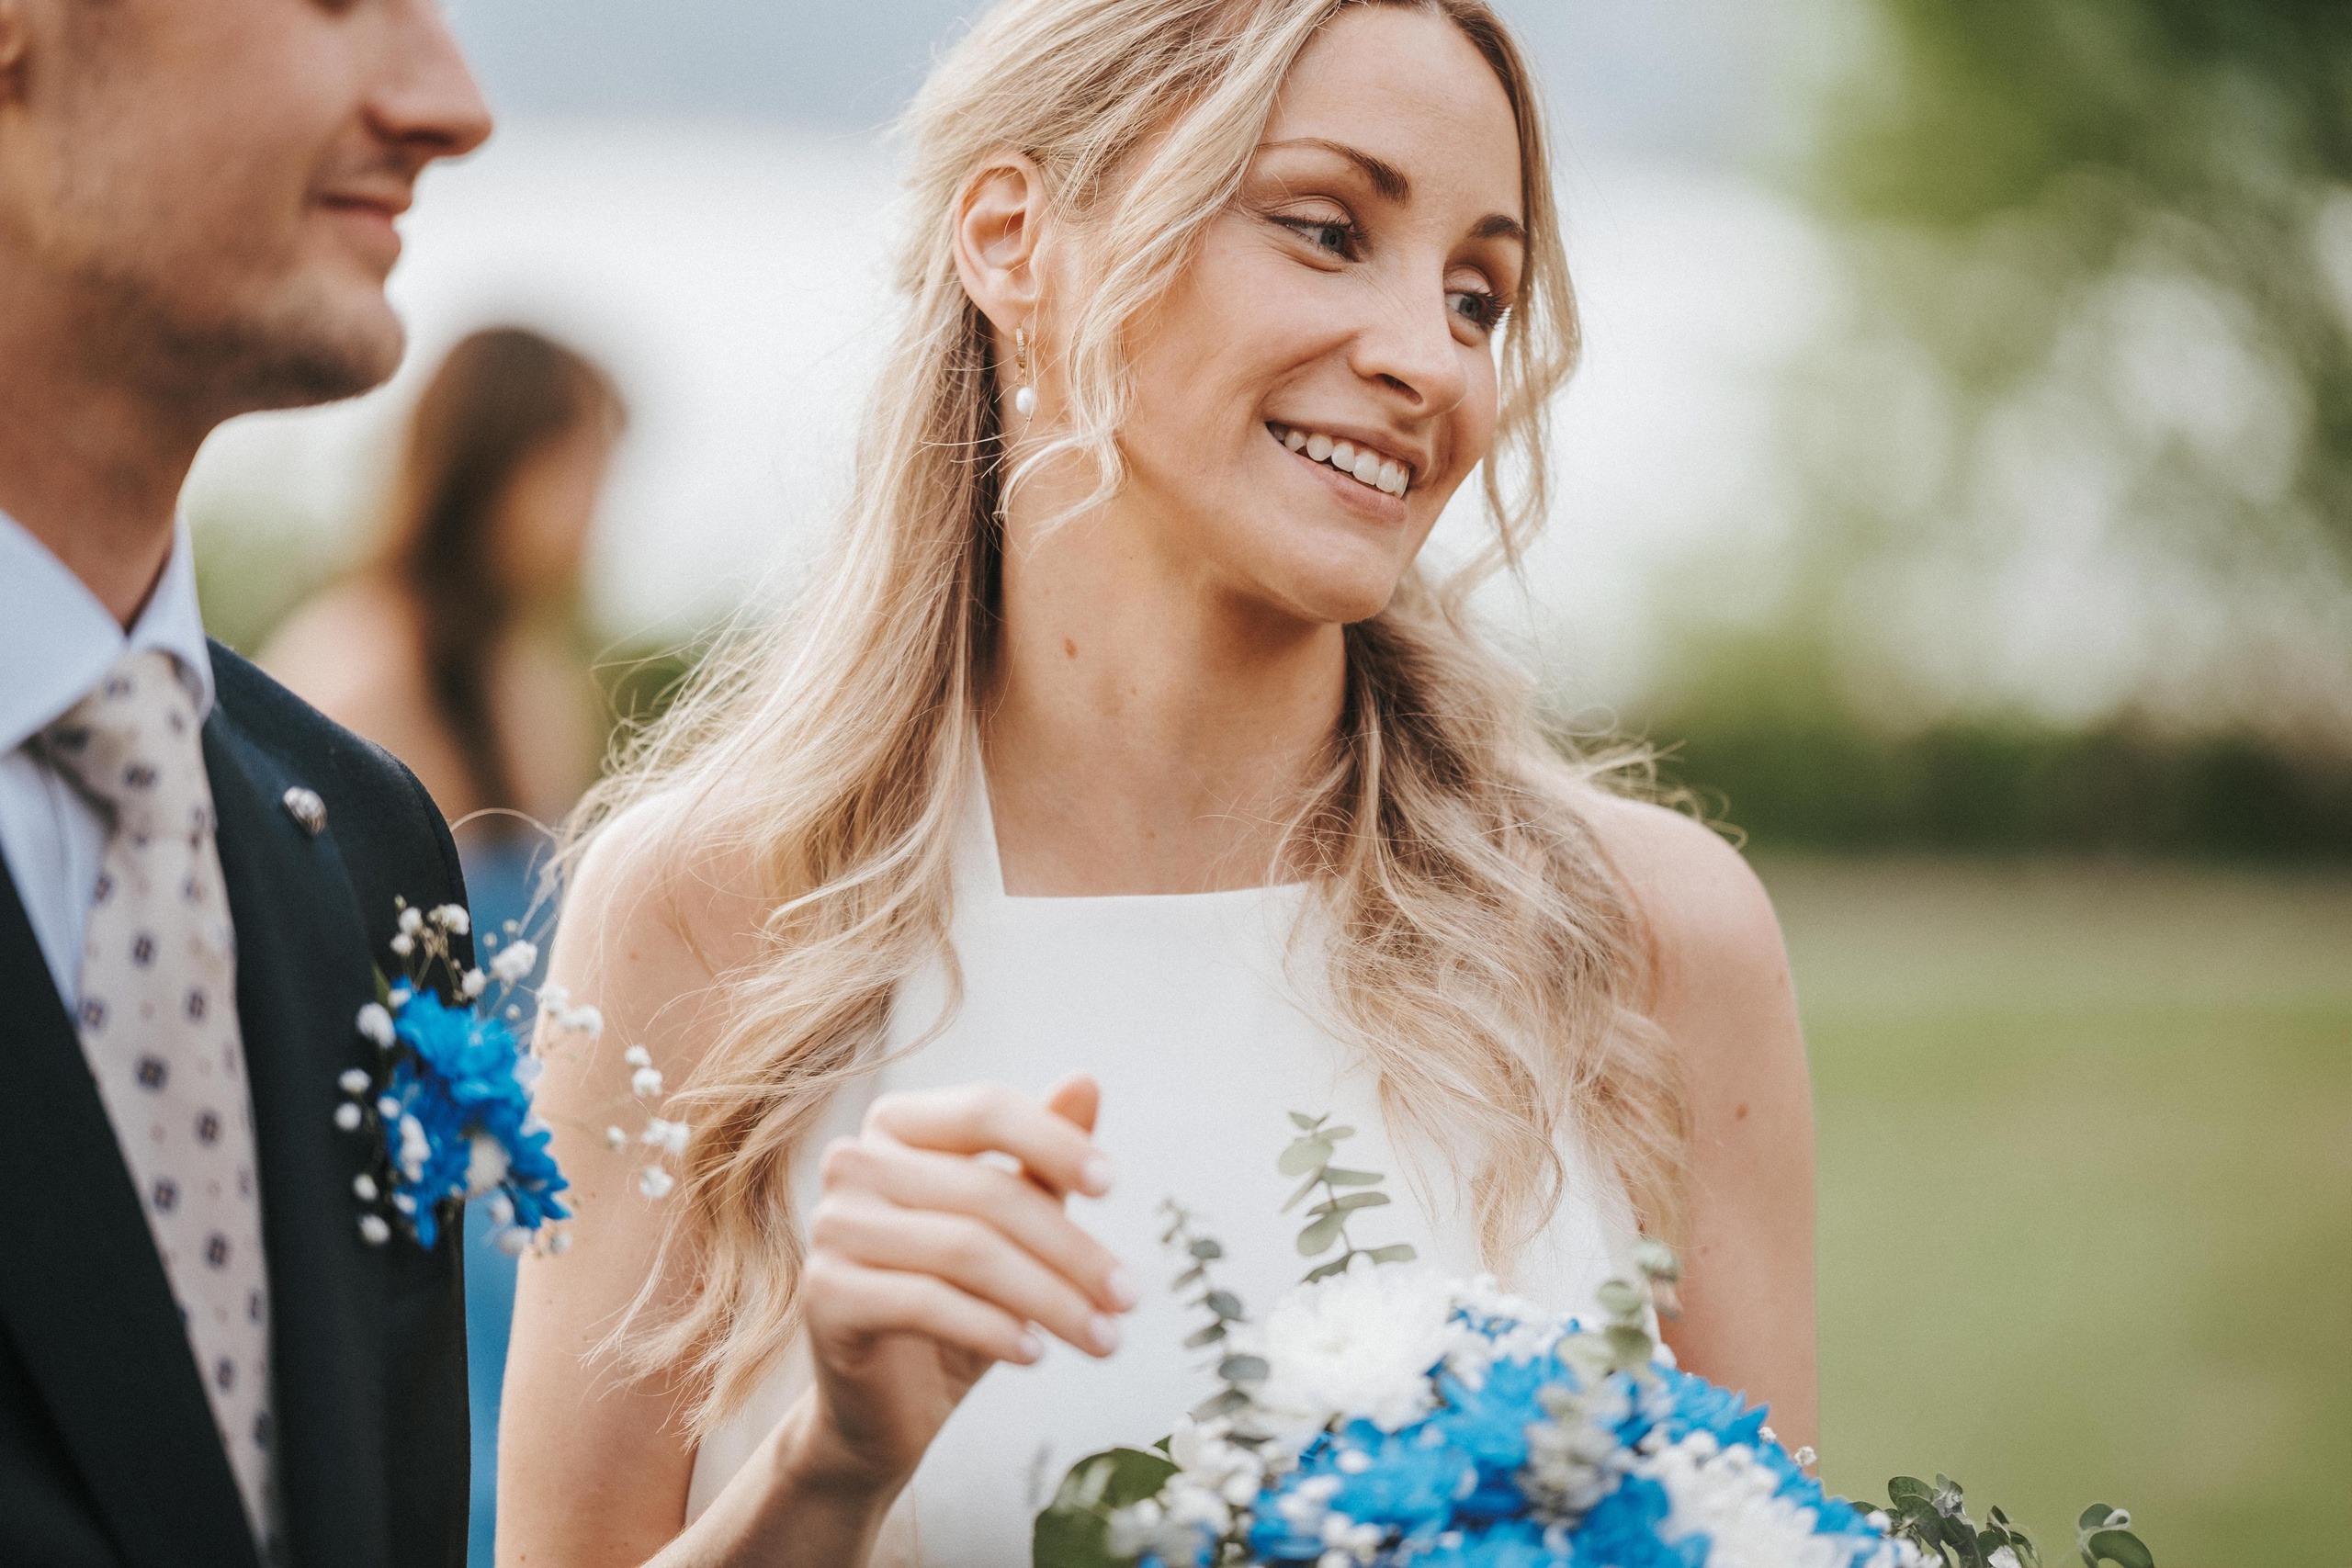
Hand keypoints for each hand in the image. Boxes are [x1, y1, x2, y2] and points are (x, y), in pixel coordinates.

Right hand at [787, 1075, 1134, 1499]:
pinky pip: (927, 1302)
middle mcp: (854, 1162)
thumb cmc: (959, 1298)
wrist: (889, 1401)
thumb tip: (1086, 1081)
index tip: (1112, 1186)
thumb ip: (1042, 1158)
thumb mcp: (1013, 1226)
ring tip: (1102, 1336)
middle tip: (1129, 1297)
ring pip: (966, 1250)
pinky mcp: (824, 1293)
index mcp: (897, 1124)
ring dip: (1050, 1300)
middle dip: (1073, 1251)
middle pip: (987, 1192)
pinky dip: (993, 1329)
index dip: (1054, 1142)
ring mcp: (833, 1226)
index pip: (984, 1109)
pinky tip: (1035, 1353)